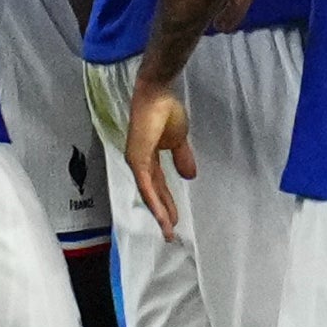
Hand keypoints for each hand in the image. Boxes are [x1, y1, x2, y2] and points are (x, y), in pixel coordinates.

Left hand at [124, 74, 197, 238]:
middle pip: (152, 194)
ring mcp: (137, 162)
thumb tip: (190, 176)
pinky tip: (162, 216)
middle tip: (170, 233)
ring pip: (149, 195)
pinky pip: (147, 186)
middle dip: (163, 213)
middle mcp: (140, 163)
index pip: (158, 186)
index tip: (175, 219)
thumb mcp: (179, 140)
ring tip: (168, 231)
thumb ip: (182, 158)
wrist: (158, 94)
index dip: (166, 202)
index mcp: (149, 158)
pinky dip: (155, 202)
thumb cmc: (167, 110)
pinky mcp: (138, 159)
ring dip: (159, 214)